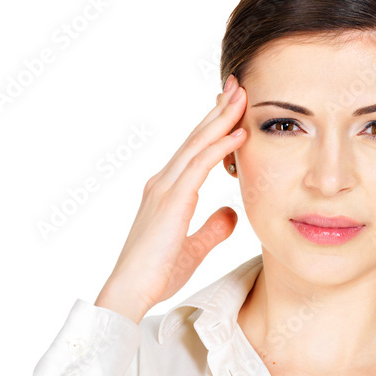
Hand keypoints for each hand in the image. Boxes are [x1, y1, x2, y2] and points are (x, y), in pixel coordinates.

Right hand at [96, 75, 247, 322]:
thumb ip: (212, 229)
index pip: (195, 151)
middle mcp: (163, 183)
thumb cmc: (156, 274)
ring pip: (197, 144)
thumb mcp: (194, 248)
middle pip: (196, 138)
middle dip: (218, 110)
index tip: (232, 107)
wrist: (132, 290)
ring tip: (242, 97)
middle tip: (238, 85)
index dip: (213, 127)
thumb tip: (232, 214)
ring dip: (221, 119)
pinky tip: (238, 134)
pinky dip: (220, 147)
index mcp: (167, 192)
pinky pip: (199, 166)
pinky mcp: (171, 200)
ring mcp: (164, 188)